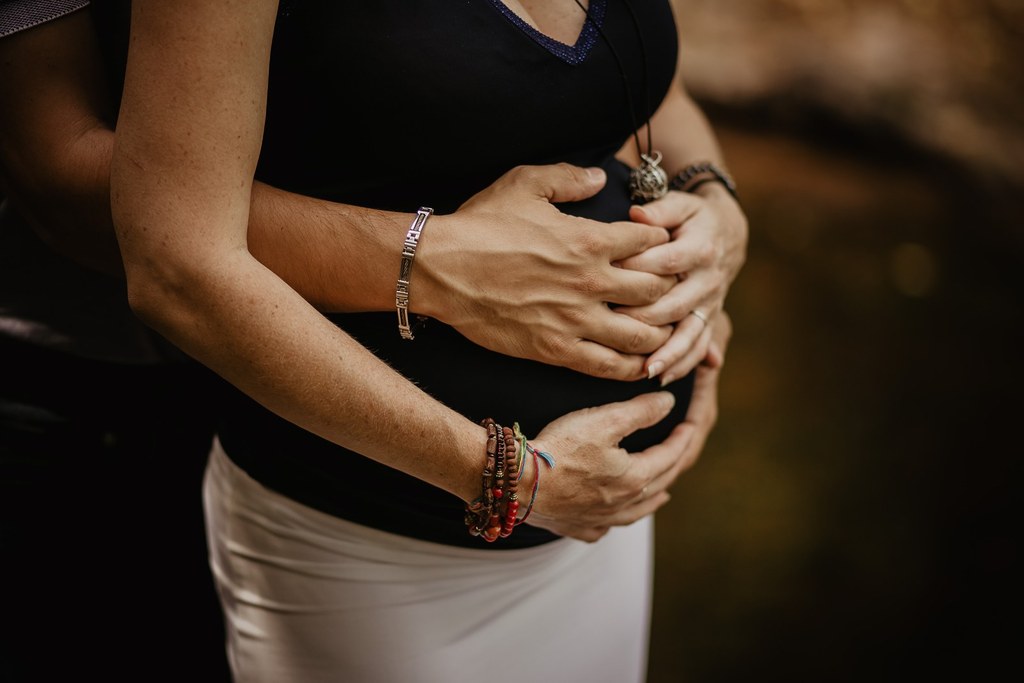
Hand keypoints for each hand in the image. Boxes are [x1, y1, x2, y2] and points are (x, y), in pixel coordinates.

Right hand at [417, 163, 677, 380]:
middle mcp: (592, 283)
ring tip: (664, 333)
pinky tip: (641, 367)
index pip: (652, 244)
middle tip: (668, 293)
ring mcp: (575, 320)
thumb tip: (600, 177)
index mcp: (590, 240)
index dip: (661, 244)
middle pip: (657, 292)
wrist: (440, 269)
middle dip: (668, 290)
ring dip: (659, 334)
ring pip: (641, 336)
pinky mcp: (555, 350)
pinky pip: (606, 366)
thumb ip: (569, 179)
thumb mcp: (525, 184)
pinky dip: (631, 369)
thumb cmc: (479, 224)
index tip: (659, 248)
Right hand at [521, 312, 731, 542]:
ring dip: (653, 499)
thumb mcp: (604, 420)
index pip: (670, 456)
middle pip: (658, 484)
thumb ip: (640, 410)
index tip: (691, 425)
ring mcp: (599, 519)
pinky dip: (616, 519)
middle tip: (681, 451)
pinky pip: (605, 527)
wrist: (518, 483)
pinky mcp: (576, 527)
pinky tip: (613, 517)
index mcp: (634, 478)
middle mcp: (622, 504)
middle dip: (673, 465)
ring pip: (637, 512)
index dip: (683, 438)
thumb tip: (668, 404)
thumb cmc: (560, 448)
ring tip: (662, 493)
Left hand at [614, 185, 746, 383]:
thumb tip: (637, 215)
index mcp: (700, 249)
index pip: (667, 262)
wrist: (727, 235)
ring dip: (669, 354)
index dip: (639, 268)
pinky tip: (659, 378)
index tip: (608, 274)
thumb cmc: (691, 218)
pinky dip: (681, 364)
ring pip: (690, 333)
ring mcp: (710, 305)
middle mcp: (708, 281)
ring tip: (646, 370)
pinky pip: (698, 347)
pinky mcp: (708, 320)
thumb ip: (659, 210)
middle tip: (613, 326)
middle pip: (677, 304)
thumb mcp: (679, 205)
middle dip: (647, 317)